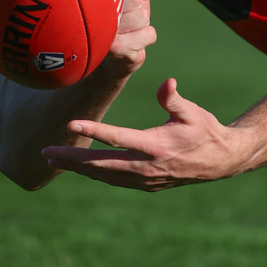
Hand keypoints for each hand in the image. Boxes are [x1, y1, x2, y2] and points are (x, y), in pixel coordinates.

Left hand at [41, 78, 243, 190]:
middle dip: (72, 159)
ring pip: (104, 176)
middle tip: (46, 153)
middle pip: (101, 164)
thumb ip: (174, 100)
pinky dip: (94, 174)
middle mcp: (146, 167)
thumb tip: (166, 82)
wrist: (220, 161)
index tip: (71, 124)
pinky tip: (80, 168)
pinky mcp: (145, 185)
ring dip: (78, 168)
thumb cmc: (204, 130)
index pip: (118, 139)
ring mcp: (145, 180)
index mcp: (155, 146)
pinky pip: (113, 180)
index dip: (94, 131)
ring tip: (54, 160)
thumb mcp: (192, 112)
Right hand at [103, 0, 157, 76]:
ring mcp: (105, 30)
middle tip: (125, 14)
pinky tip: (132, 40)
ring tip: (127, 28)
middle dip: (137, 6)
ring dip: (141, 24)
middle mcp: (95, 8)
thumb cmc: (126, 16)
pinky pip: (149, 34)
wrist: (113, 56)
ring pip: (142, 18)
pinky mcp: (117, 49)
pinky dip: (146, 37)